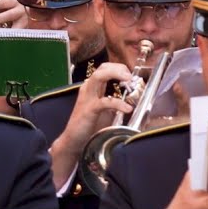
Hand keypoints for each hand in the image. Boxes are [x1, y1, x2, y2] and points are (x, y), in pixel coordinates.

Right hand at [48, 62, 135, 187]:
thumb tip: (133, 98)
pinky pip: (104, 101)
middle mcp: (88, 89)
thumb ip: (115, 102)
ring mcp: (87, 98)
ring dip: (115, 74)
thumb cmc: (90, 126)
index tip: (132, 76)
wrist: (74, 140)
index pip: (104, 69)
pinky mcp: (88, 109)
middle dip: (118, 68)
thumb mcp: (106, 111)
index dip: (119, 68)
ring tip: (129, 80)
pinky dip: (118, 103)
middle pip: (102, 68)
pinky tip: (127, 109)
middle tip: (131, 76)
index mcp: (92, 88)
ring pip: (98, 77)